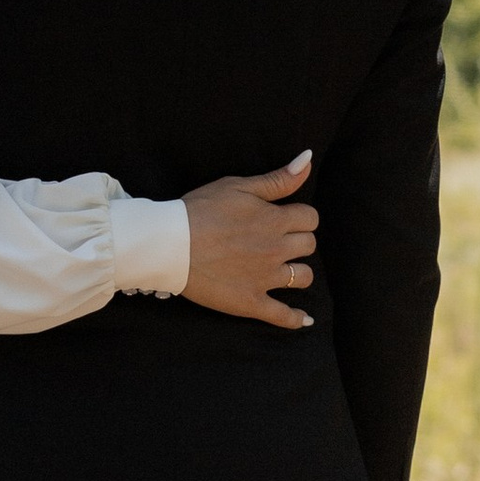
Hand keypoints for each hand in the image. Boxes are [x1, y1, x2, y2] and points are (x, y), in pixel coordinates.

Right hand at [180, 153, 316, 326]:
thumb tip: (308, 160)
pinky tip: (303, 320)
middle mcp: (276, 250)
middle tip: (276, 240)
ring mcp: (265, 279)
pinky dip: (296, 319)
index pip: (310, 218)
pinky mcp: (251, 302)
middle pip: (308, 245)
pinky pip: (283, 316)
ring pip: (302, 277)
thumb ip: (277, 179)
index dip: (299, 217)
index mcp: (275, 220)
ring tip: (284, 270)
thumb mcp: (238, 186)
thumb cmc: (200, 210)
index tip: (285, 218)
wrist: (169, 245)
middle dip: (297, 241)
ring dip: (297, 273)